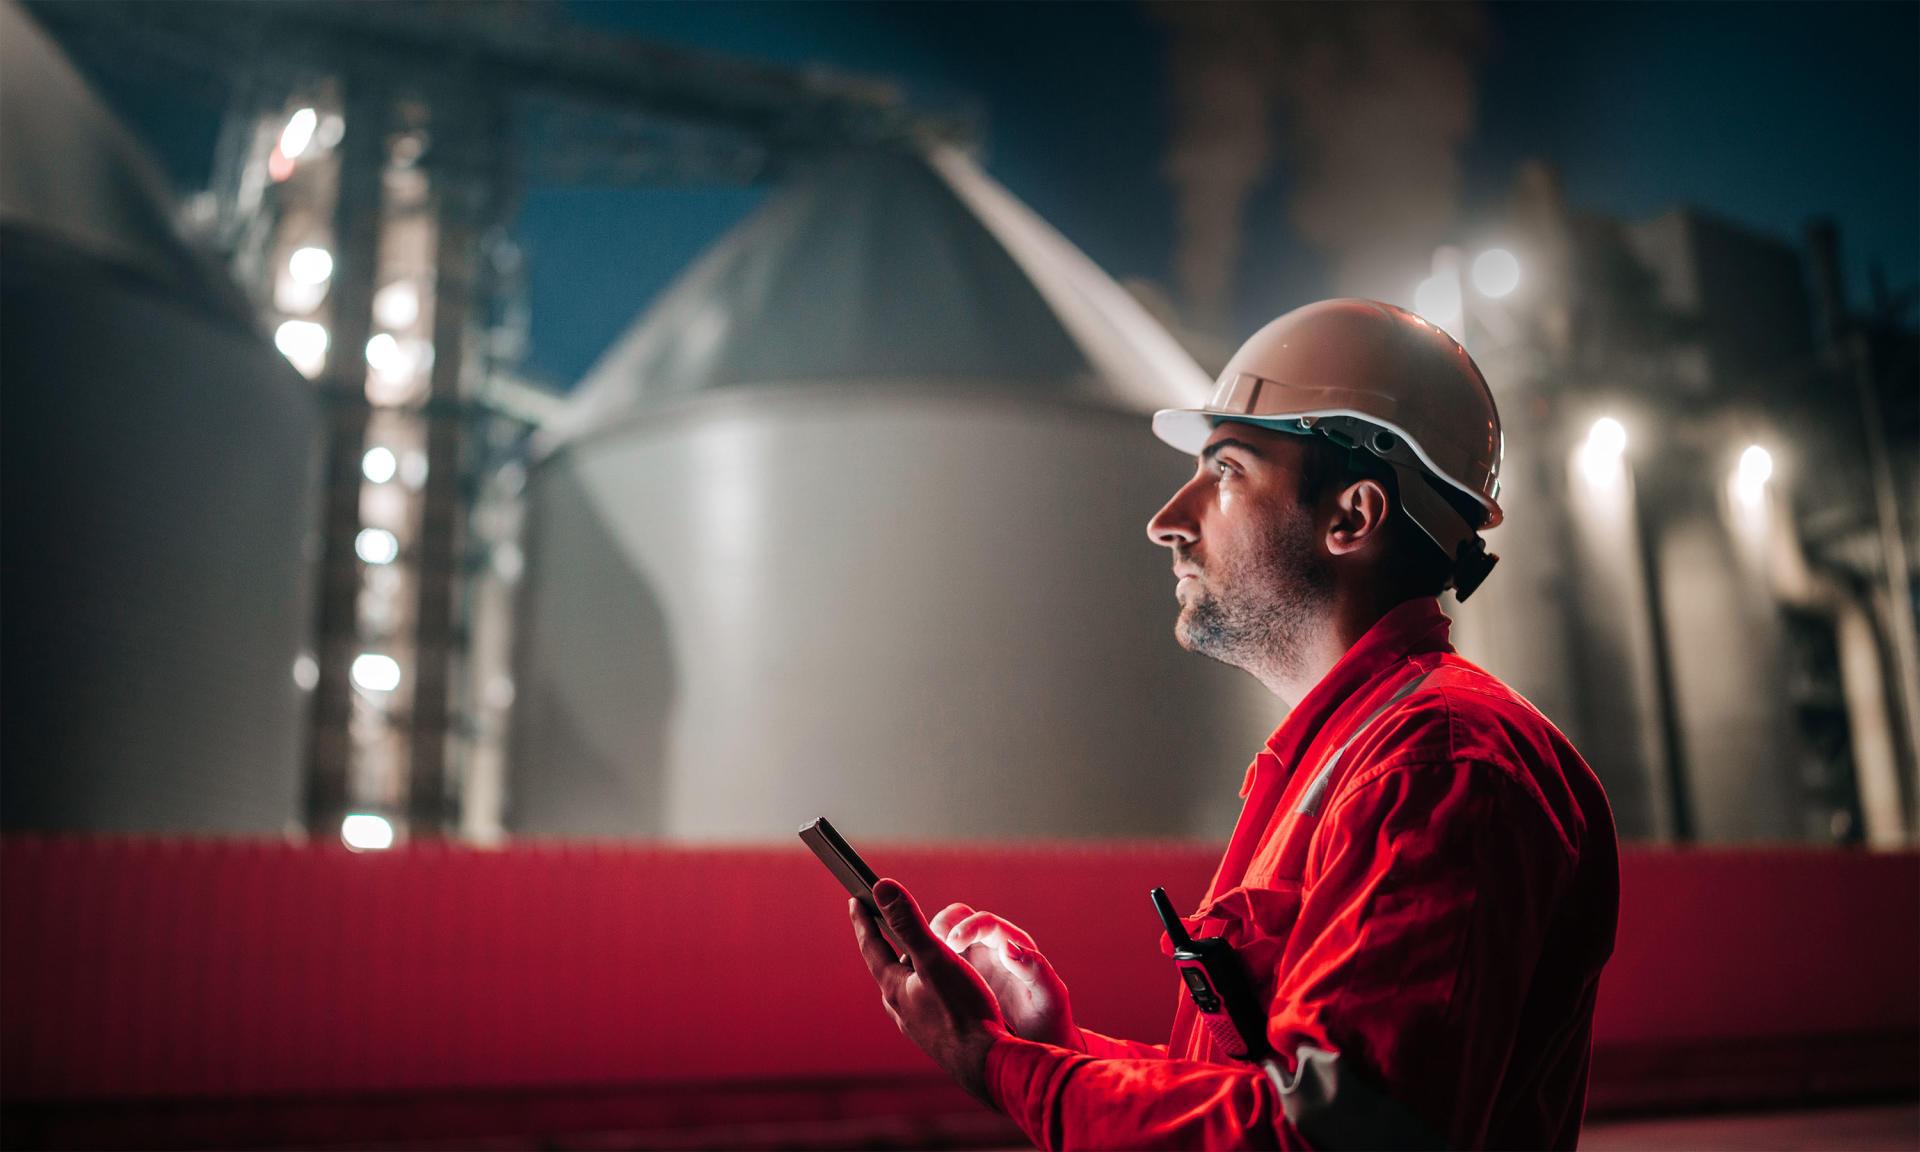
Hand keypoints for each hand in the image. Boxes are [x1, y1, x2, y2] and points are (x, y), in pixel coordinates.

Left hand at [851, 878, 1008, 1104]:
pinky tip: (936, 992)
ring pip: (905, 988)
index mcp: (894, 987)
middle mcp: (900, 1008)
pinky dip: (923, 988)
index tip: (854, 901)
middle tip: (879, 925)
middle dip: (883, 944)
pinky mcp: (935, 1036)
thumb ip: (908, 921)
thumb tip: (882, 887)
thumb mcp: (935, 956)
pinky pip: (921, 1004)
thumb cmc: (963, 1008)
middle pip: (886, 968)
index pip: (872, 946)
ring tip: (911, 955)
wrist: (986, 1063)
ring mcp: (916, 1025)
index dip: (863, 920)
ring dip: (905, 968)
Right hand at [930, 903, 1083, 1051]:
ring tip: (915, 963)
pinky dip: (924, 964)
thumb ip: (1036, 970)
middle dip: (941, 927)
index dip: (967, 927)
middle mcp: (991, 949)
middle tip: (927, 945)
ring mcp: (973, 964)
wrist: (1036, 1049)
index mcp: (1014, 947)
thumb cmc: (1048, 1023)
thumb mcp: (1049, 998)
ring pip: (943, 939)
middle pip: (960, 920)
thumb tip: (1009, 947)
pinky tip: (915, 980)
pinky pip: (937, 963)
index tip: (951, 942)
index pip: (986, 923)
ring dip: (928, 944)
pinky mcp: (958, 981)